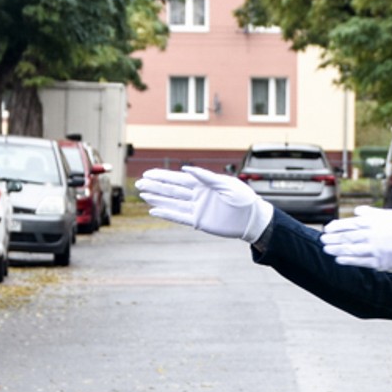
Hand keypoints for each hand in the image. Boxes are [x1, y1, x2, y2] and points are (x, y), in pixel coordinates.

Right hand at [134, 166, 272, 241]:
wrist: (251, 218)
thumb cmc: (243, 198)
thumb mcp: (226, 185)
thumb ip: (206, 178)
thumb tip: (186, 169)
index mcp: (203, 183)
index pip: (178, 179)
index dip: (162, 176)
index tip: (147, 174)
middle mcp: (197, 195)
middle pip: (171, 190)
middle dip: (155, 186)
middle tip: (139, 183)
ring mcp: (197, 208)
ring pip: (172, 203)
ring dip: (158, 199)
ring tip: (143, 194)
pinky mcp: (199, 221)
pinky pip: (179, 217)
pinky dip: (167, 214)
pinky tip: (154, 211)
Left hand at [320, 205, 391, 274]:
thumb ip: (377, 214)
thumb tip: (360, 211)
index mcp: (379, 220)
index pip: (353, 222)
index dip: (338, 226)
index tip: (328, 227)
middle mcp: (374, 234)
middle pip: (348, 236)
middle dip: (333, 238)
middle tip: (322, 239)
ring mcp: (376, 249)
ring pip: (351, 249)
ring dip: (336, 249)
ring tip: (326, 249)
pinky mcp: (381, 263)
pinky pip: (360, 262)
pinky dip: (348, 260)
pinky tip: (339, 260)